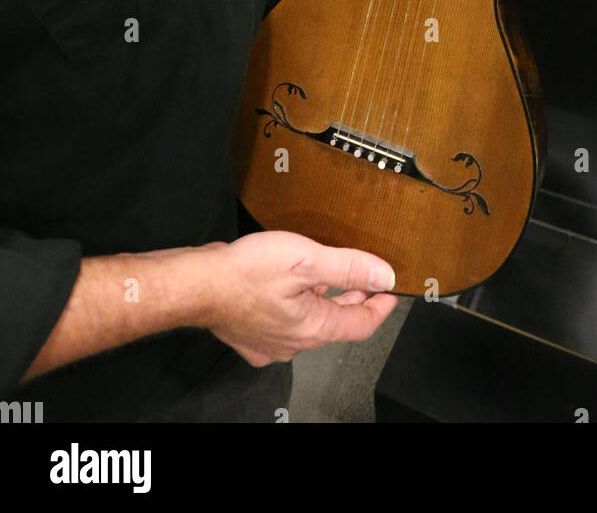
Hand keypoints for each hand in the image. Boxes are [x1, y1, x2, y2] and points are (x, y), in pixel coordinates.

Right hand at [201, 232, 399, 366]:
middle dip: (354, 299)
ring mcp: (270, 343)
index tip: (393, 291)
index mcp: (313, 329)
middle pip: (335, 323)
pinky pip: (285, 322)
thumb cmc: (246, 272)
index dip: (381, 306)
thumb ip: (348, 268)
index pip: (361, 325)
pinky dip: (298, 304)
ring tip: (331, 274)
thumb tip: (384, 276)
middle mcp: (294, 344)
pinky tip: (292, 285)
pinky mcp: (252, 335)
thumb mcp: (306, 260)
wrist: (197, 284)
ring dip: (325, 300)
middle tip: (369, 277)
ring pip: (309, 322)